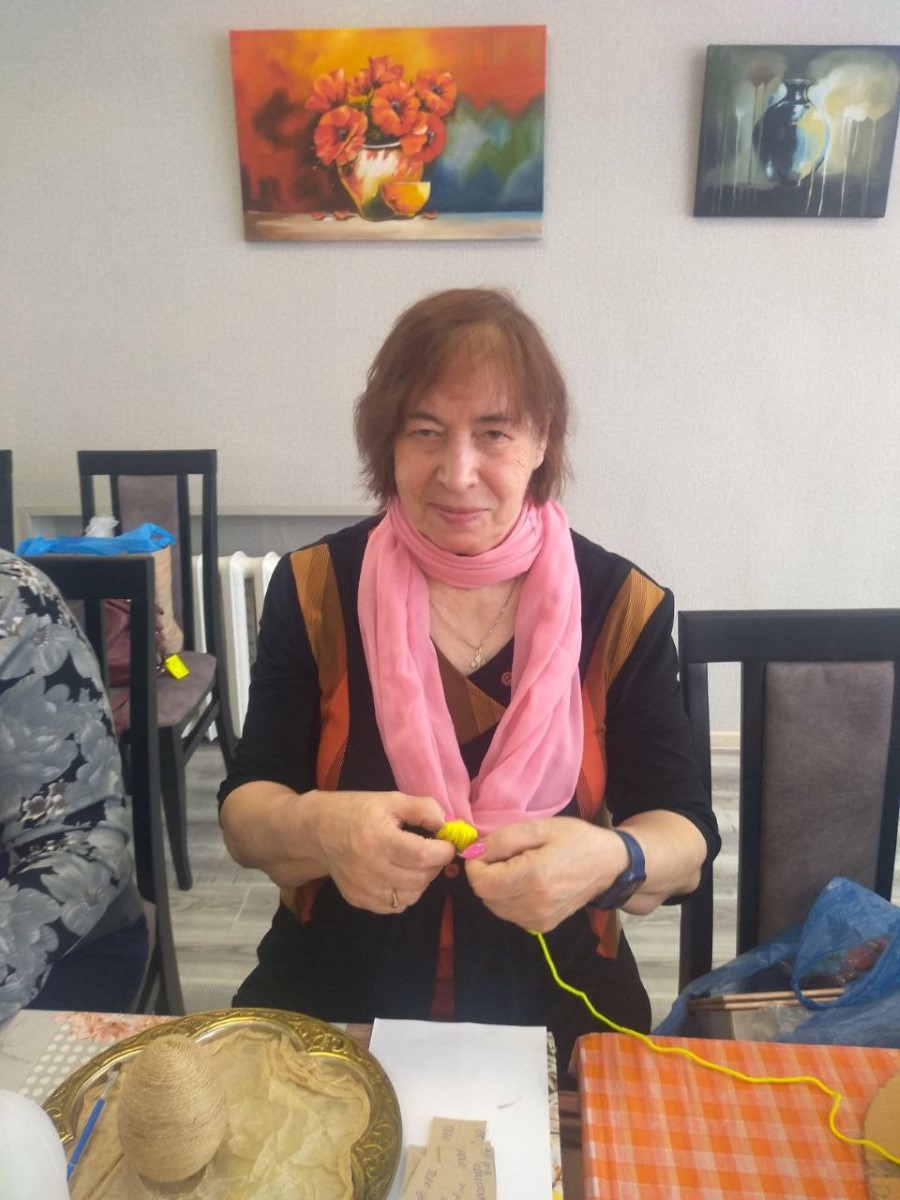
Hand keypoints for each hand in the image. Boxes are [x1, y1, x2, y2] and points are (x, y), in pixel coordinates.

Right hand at [313, 791, 455, 912]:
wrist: (318, 832)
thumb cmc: (357, 811)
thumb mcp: (391, 800)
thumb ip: (424, 809)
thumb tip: (449, 826)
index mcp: (378, 839)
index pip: (422, 855)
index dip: (443, 851)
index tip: (448, 843)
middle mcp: (370, 869)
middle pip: (420, 878)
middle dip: (435, 865)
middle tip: (432, 851)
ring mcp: (363, 889)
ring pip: (411, 896)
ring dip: (422, 880)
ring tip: (415, 863)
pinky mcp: (359, 901)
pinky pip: (396, 906)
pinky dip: (406, 893)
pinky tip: (399, 875)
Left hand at [464, 818, 630, 931]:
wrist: (609, 864)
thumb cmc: (575, 839)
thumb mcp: (539, 828)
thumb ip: (503, 840)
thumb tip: (473, 852)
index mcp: (534, 880)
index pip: (481, 882)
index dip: (476, 864)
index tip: (489, 848)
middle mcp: (534, 907)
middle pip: (485, 895)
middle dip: (487, 873)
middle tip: (508, 855)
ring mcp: (538, 921)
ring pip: (494, 906)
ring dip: (497, 886)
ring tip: (519, 867)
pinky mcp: (541, 927)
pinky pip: (508, 913)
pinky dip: (508, 897)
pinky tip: (525, 882)